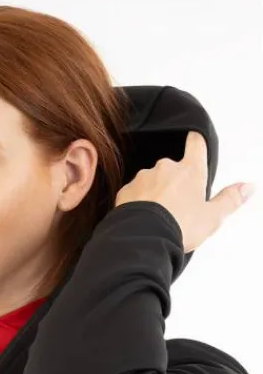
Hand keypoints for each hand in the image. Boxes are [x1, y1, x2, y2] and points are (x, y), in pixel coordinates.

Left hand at [114, 131, 255, 252]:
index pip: (196, 145)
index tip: (194, 136)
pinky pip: (134, 192)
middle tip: (177, 205)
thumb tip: (248, 187)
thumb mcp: (213, 217)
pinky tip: (142, 216)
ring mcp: (143, 178)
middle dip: (174, 182)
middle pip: (172, 168)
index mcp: (190, 171)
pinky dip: (138, 201)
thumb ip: (230, 199)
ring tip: (158, 215)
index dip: (196, 140)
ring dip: (155, 192)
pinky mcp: (126, 190)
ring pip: (151, 180)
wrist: (144, 237)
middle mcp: (165, 168)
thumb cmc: (180, 226)